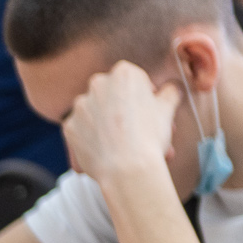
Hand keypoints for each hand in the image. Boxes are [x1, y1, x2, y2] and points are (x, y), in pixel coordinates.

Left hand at [61, 61, 179, 188]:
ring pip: (98, 114)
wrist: (126, 168)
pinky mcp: (69, 126)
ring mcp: (80, 106)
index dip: (145, 98)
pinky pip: (83, 131)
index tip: (150, 113)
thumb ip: (170, 92)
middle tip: (142, 132)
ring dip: (109, 126)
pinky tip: (106, 152)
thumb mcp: (168, 109)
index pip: (136, 81)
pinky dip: (93, 140)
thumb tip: (172, 87)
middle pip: (115, 97)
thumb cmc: (149, 136)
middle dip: (128, 112)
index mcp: (124, 73)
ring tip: (126, 147)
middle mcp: (98, 84)